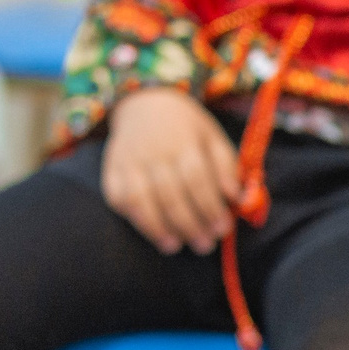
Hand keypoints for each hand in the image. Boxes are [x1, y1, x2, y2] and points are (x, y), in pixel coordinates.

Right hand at [101, 87, 239, 254]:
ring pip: (140, 199)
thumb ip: (227, 167)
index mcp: (184, 140)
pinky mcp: (111, 169)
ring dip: (158, 227)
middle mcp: (153, 150)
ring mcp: (128, 160)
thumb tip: (236, 198)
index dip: (210, 207)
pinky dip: (133, 218)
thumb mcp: (213, 137)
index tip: (222, 229)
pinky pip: (117, 197)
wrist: (143, 103)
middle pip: (170, 194)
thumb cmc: (186, 127)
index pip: (197, 179)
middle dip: (189, 224)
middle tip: (204, 245)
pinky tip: (151, 231)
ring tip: (175, 246)